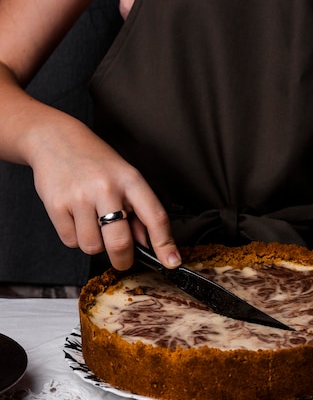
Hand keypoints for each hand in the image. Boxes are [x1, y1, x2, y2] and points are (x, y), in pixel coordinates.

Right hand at [30, 115, 180, 270]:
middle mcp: (106, 188)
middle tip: (122, 259)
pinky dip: (75, 238)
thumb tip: (147, 244)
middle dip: (123, 260)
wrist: (54, 138)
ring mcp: (79, 197)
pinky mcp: (56, 205)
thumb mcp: (124, 177)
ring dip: (95, 244)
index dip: (165, 244)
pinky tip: (75, 218)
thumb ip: (137, 211)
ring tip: (92, 223)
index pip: (154, 217)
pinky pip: (71, 242)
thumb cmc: (95, 161)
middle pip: (120, 243)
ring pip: (93, 247)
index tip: (171, 262)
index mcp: (130, 180)